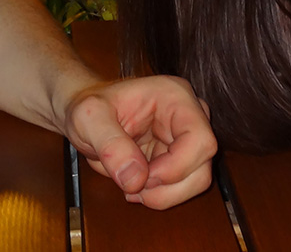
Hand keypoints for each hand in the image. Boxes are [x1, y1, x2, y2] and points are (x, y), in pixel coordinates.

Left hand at [63, 75, 215, 208]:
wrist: (88, 116)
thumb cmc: (90, 107)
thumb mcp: (89, 118)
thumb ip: (110, 144)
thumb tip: (135, 177)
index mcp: (175, 96)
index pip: (200, 138)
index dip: (177, 166)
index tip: (143, 176)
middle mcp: (188, 116)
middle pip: (202, 165)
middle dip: (167, 186)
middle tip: (132, 183)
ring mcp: (185, 139)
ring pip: (197, 181)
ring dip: (163, 195)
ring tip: (130, 185)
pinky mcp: (178, 158)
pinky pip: (182, 188)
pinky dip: (159, 196)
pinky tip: (135, 185)